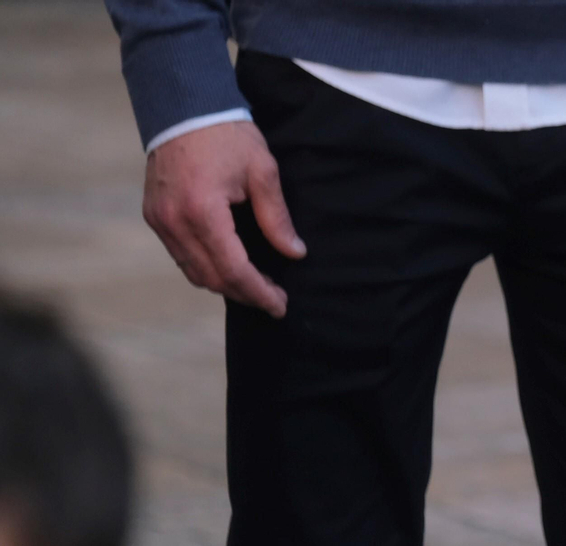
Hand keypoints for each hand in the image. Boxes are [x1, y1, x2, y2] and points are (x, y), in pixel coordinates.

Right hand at [142, 120, 305, 316]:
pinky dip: (205, 267)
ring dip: (224, 284)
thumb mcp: (262, 172)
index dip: (259, 292)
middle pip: (212, 278)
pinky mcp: (154, 215)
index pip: (233, 270)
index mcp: (202, 211)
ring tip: (256, 287)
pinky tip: (229, 266)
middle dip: (245, 294)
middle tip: (274, 299)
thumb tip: (295, 252)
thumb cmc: (227, 134)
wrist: (183, 105)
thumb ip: (276, 217)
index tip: (281, 305)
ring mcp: (159, 220)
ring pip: (193, 271)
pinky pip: (180, 255)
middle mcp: (174, 221)